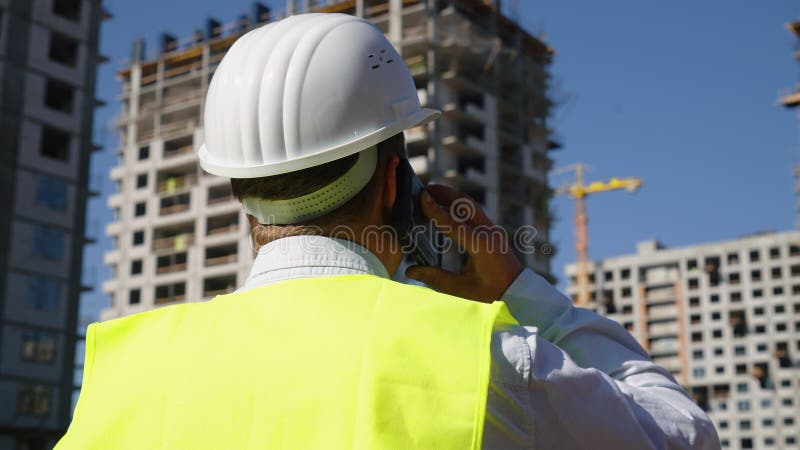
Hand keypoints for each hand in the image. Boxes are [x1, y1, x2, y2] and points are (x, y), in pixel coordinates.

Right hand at [405, 185, 523, 302]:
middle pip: (465, 203)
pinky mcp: (492, 232)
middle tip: (423, 189)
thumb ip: (436, 279)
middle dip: (444, 193)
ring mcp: (492, 230)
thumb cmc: (492, 294)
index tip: (421, 196)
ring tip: (432, 193)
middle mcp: (488, 232)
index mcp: (481, 245)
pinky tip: (446, 208)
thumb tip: (410, 271)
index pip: (453, 222)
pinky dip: (458, 206)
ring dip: (451, 197)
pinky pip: (474, 212)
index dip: (435, 209)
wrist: (518, 293)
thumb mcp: (463, 290)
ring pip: (470, 205)